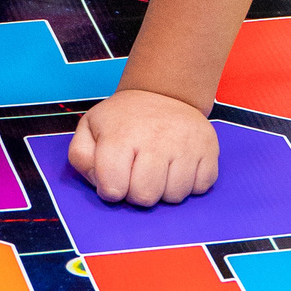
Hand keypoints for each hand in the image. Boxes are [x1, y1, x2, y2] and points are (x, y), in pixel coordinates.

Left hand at [70, 88, 218, 206]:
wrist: (164, 92)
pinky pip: (201, 187)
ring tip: (159, 170)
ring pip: (175, 196)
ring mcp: (186, 145)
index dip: (111, 189)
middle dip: (138, 193)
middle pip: (146, 197)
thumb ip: (81, 156)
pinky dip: (190, 184)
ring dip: (165, 190)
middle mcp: (156, 139)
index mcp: (121, 136)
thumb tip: (100, 183)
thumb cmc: (124, 118)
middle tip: (138, 174)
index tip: (115, 176)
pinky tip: (179, 167)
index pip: (113, 190)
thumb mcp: (90, 127)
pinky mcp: (210, 150)